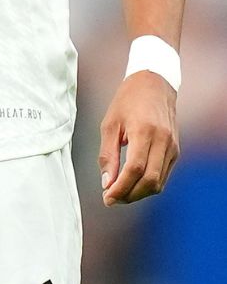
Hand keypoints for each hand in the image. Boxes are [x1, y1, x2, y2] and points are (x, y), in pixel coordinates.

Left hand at [99, 70, 178, 205]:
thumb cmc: (128, 101)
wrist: (154, 85)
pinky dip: (149, 184)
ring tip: (120, 193)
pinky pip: (164, 175)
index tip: (107, 197)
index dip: (121, 188)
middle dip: (130, 195)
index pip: (135, 169)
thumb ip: (107, 154)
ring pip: (159, 182)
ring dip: (139, 193)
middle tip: (111, 199)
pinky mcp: (176, 151)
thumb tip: (106, 182)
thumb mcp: (109, 123)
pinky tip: (133, 183)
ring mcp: (173, 147)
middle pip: (150, 181)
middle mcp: (163, 142)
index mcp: (144, 132)